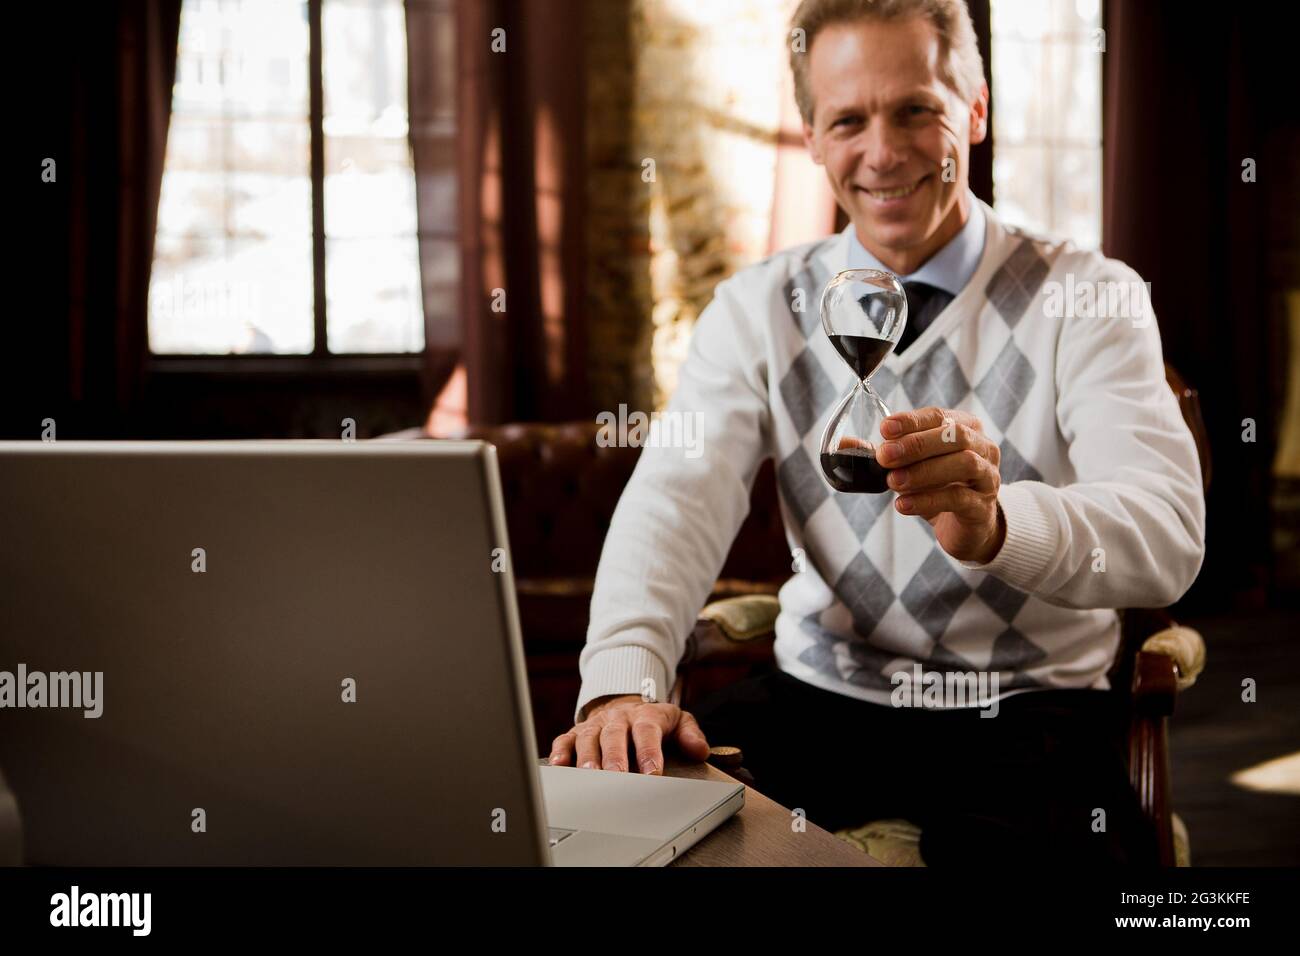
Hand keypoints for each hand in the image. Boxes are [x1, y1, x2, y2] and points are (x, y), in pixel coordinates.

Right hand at [548, 694, 711, 774]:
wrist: (624, 703)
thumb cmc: (652, 720)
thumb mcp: (677, 721)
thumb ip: (690, 734)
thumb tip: (699, 750)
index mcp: (644, 716)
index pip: (647, 732)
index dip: (649, 752)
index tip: (652, 774)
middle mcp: (617, 719)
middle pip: (614, 735)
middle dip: (615, 758)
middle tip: (617, 778)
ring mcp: (595, 725)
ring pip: (589, 738)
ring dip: (588, 758)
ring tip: (589, 776)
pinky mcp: (577, 732)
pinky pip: (565, 739)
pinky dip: (560, 751)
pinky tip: (558, 766)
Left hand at [875, 406, 1005, 563]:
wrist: (965, 526)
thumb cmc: (938, 486)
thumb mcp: (910, 466)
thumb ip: (881, 454)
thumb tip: (842, 444)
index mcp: (965, 428)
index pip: (939, 416)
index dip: (911, 421)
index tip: (884, 428)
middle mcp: (982, 448)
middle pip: (955, 436)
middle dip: (916, 444)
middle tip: (884, 457)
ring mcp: (987, 477)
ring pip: (963, 464)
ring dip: (923, 471)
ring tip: (893, 482)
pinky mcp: (982, 507)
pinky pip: (959, 498)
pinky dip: (928, 500)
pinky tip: (903, 505)